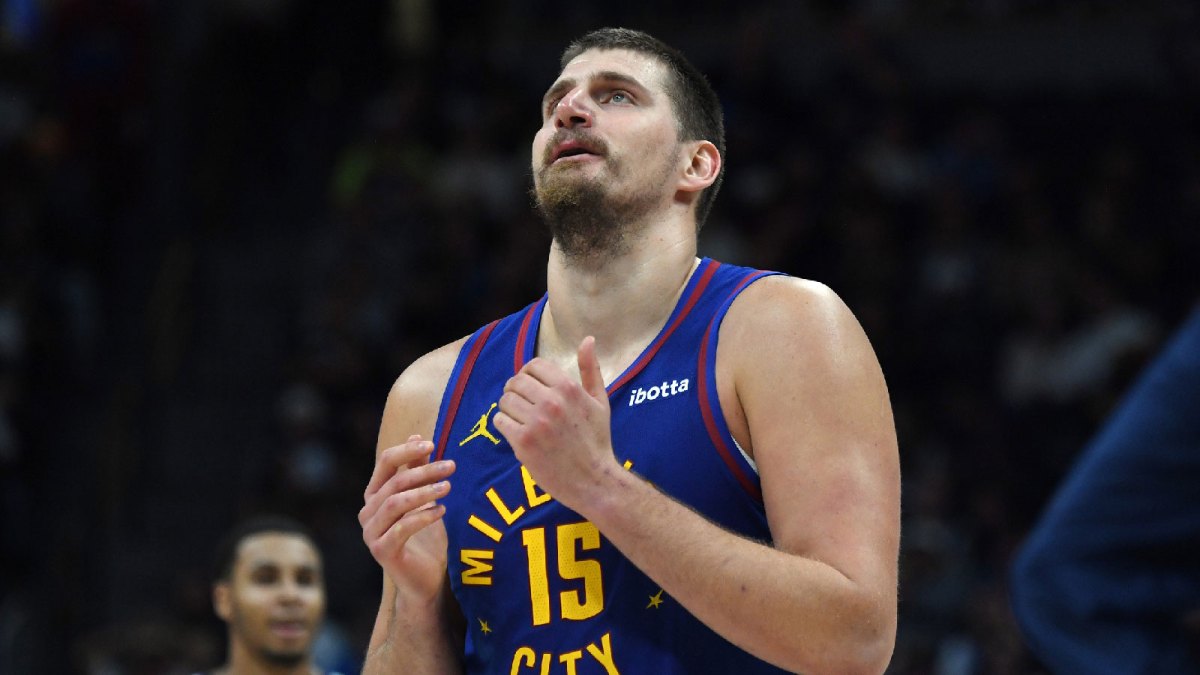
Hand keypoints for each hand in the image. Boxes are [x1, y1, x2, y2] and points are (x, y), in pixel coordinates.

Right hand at [359, 435, 454, 603]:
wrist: (424, 580)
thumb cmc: (425, 537)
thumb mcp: (424, 498)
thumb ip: (418, 470)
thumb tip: (417, 436)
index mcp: (375, 495)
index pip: (385, 462)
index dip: (407, 450)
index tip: (432, 444)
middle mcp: (368, 512)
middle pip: (395, 482)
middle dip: (424, 471)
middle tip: (451, 467)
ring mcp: (371, 533)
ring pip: (396, 503)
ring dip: (424, 492)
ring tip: (448, 487)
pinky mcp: (381, 551)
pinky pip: (402, 528)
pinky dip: (423, 516)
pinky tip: (441, 511)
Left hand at [494, 336, 616, 510]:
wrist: (593, 480)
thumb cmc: (597, 440)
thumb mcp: (600, 401)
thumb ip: (590, 369)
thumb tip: (588, 339)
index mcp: (568, 388)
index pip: (533, 366)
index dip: (528, 374)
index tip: (531, 387)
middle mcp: (551, 402)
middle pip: (516, 382)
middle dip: (515, 391)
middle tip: (522, 404)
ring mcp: (535, 422)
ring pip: (505, 400)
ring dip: (508, 408)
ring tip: (520, 418)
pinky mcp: (523, 442)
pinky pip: (500, 420)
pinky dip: (505, 425)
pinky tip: (517, 432)